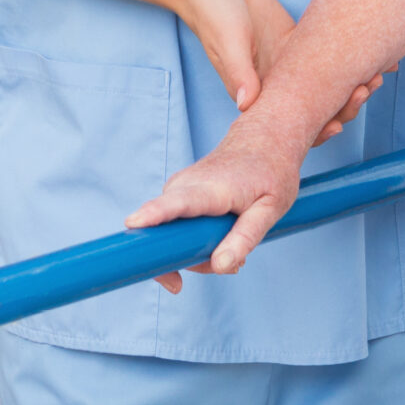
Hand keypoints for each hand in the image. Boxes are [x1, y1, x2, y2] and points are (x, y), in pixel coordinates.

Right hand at [126, 110, 307, 292]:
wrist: (263, 137)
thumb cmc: (271, 171)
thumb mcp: (271, 209)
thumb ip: (245, 238)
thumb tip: (220, 267)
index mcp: (211, 188)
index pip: (177, 203)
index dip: (153, 215)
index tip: (133, 224)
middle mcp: (185, 185)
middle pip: (165, 234)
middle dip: (190, 260)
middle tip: (233, 265)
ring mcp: (177, 188)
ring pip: (171, 235)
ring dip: (198, 252)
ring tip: (233, 249)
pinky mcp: (176, 193)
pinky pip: (174, 227)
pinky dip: (194, 241)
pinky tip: (220, 240)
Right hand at [174, 0, 380, 136]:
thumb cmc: (211, 11)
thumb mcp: (226, 40)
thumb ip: (238, 71)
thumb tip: (246, 105)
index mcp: (257, 92)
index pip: (291, 123)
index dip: (318, 128)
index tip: (340, 123)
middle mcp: (276, 83)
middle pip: (317, 107)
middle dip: (345, 105)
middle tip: (368, 86)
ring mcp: (288, 63)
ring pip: (327, 84)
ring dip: (353, 84)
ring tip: (380, 74)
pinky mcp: (295, 41)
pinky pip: (328, 54)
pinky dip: (352, 56)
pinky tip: (379, 54)